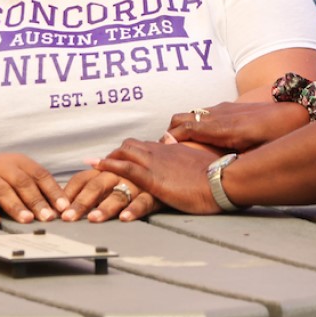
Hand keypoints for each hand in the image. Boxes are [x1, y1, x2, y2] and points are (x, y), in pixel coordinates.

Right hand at [0, 153, 68, 225]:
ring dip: (16, 207)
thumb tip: (61, 206)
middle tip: (48, 217)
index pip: (40, 176)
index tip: (64, 207)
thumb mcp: (19, 172)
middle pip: (23, 184)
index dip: (53, 191)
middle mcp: (4, 169)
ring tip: (27, 220)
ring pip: (3, 193)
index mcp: (20, 162)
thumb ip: (37, 186)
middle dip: (37, 201)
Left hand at [61, 169, 158, 222]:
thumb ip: (93, 181)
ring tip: (93, 218)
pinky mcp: (152, 192)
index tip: (57, 209)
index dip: (68, 193)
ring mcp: (135, 183)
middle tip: (69, 217)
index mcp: (106, 170)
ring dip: (104, 207)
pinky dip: (134, 209)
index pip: (81, 179)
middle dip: (81, 202)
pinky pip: (143, 202)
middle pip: (95, 186)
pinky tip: (125, 218)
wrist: (170, 167)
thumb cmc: (136, 175)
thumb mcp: (113, 174)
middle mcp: (118, 173)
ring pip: (117, 194)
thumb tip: (65, 195)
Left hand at [94, 140, 223, 214]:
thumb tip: (169, 137)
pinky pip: (125, 171)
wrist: (224, 179)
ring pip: (122, 157)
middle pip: (128, 148)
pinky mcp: (153, 178)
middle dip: (112, 157)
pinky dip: (109, 170)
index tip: (115, 159)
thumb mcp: (197, 157)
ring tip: (91, 172)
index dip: (127, 153)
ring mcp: (155, 164)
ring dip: (105, 165)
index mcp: (170, 149)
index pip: (142, 147)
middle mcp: (159, 152)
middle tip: (99, 168)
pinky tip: (97, 172)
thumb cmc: (217, 173)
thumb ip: (181, 149)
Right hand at [166, 101, 308, 151]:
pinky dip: (193, 124)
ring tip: (174, 147)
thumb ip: (239, 163)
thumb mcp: (259, 153)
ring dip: (180, 128)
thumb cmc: (278, 136)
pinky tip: (196, 139)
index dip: (170, 139)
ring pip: (190, 114)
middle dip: (169, 134)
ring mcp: (223, 108)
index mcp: (223, 127)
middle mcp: (219, 114)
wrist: (295, 111)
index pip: (186, 128)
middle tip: (162, 152)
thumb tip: (223, 177)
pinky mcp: (229, 108)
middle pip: (182, 119)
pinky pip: (202, 114)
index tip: (159, 151)